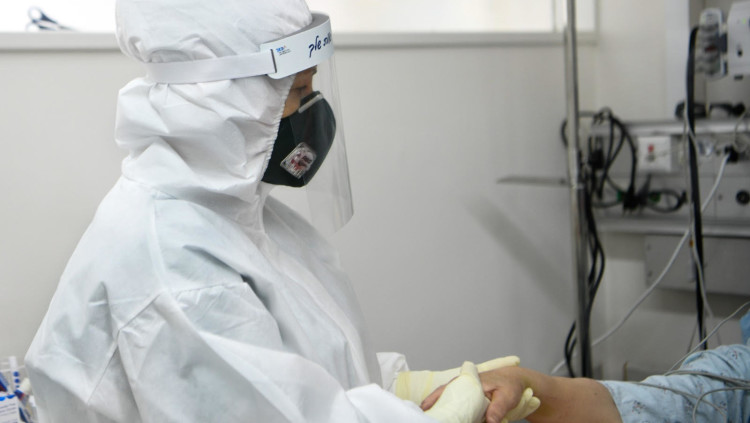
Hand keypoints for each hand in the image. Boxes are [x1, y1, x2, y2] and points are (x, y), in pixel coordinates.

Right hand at [422, 367, 539, 422]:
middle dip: (431, 406)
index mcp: (468, 382)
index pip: (445, 389)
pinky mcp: (468, 401)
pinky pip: (455, 406)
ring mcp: (464, 393)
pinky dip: (449, 412)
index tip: (425, 408)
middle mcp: (462, 386)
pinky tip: (446, 418)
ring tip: (431, 418)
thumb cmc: (510, 385)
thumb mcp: (507, 396)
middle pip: (441, 396)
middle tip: (424, 416)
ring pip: (446, 402)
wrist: (515, 382)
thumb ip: (498, 408)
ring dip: (439, 410)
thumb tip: (490, 422)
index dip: (433, 399)